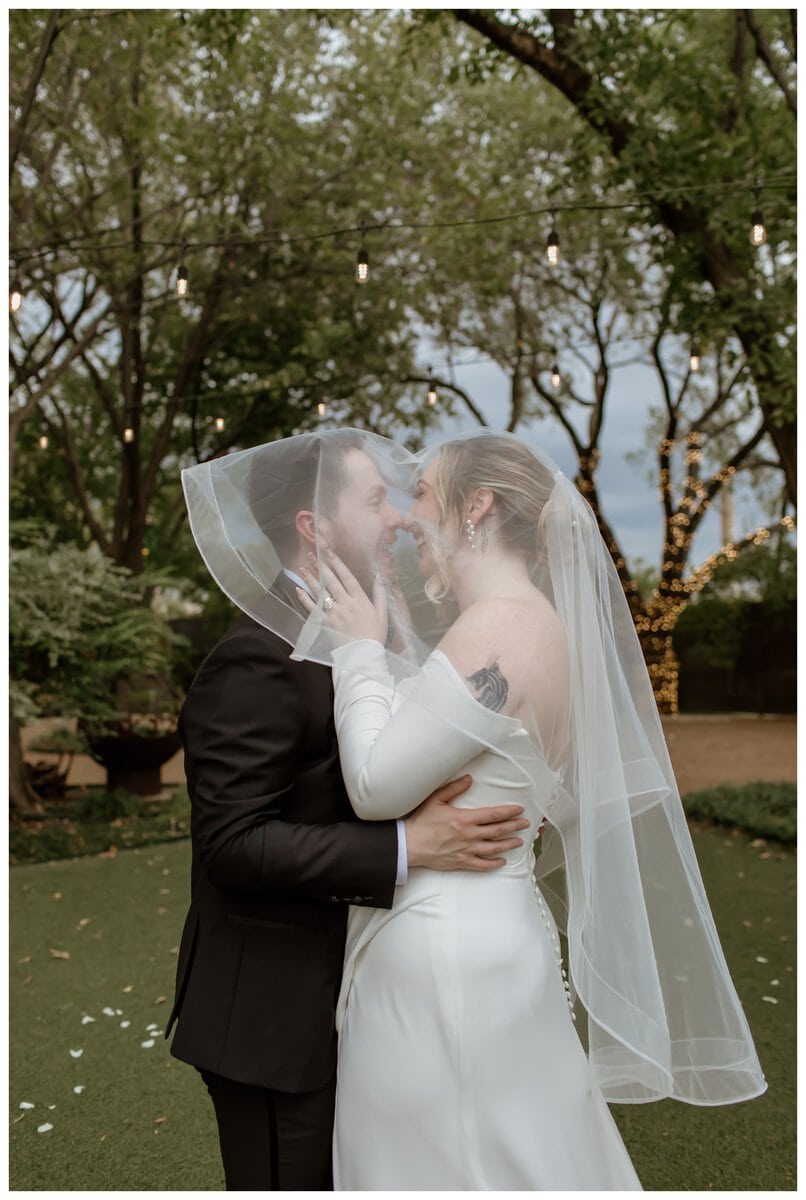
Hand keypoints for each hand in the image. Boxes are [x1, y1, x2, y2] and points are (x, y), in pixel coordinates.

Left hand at [297, 549, 387, 643]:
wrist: (363, 656)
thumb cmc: (375, 635)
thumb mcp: (383, 614)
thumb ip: (380, 594)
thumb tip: (379, 577)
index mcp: (360, 600)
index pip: (347, 576)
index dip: (337, 562)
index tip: (328, 551)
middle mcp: (345, 603)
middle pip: (331, 580)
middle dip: (321, 565)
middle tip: (312, 553)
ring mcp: (334, 613)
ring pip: (320, 592)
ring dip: (311, 578)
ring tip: (303, 566)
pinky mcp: (325, 624)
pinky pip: (313, 609)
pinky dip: (305, 598)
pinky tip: (298, 589)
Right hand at [404, 775, 529, 871]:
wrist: (409, 845)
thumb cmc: (421, 822)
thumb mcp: (436, 800)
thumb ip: (454, 788)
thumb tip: (469, 778)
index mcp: (465, 819)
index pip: (493, 814)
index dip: (508, 812)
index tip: (519, 810)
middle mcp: (469, 835)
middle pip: (498, 831)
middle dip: (514, 827)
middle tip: (525, 824)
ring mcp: (466, 850)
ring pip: (493, 848)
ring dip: (508, 844)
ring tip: (519, 842)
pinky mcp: (461, 862)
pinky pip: (481, 865)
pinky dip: (493, 863)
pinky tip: (501, 861)